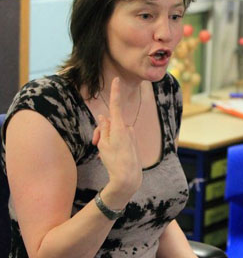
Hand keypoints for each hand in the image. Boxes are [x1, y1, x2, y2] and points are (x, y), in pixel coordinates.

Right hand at [92, 77, 142, 194]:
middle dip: (102, 131)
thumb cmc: (114, 161)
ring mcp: (131, 135)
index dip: (115, 91)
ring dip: (107, 139)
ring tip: (102, 153)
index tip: (117, 79)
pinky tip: (110, 156)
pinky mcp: (133, 142)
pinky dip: (114, 144)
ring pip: (115, 132)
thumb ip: (103, 129)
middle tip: (95, 143)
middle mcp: (127, 128)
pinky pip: (121, 139)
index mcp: (119, 127)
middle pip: (110, 123)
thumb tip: (104, 117)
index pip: (116, 105)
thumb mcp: (103, 144)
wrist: (128, 178)